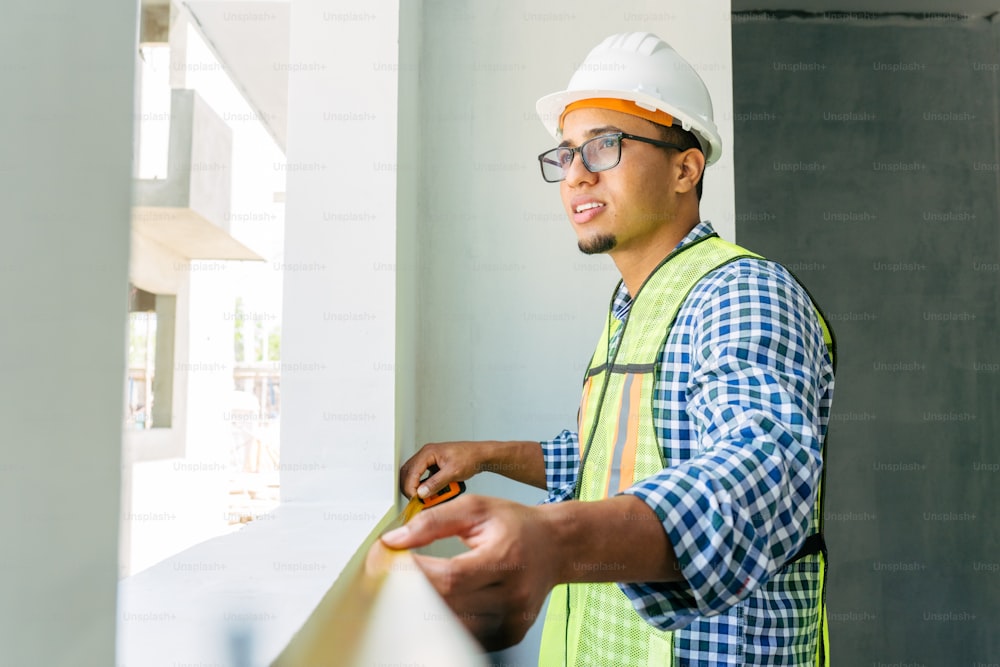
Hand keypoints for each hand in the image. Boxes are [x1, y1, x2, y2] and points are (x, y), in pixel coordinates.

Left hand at [380, 494, 557, 650]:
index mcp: (504, 558)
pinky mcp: (510, 633)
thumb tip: (395, 540)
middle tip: (396, 578)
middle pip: (449, 604)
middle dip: (414, 591)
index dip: (415, 574)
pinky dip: (449, 621)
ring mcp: (513, 618)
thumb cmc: (517, 525)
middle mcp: (513, 593)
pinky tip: (443, 604)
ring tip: (418, 589)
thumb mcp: (476, 508)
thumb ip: (433, 521)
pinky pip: (468, 636)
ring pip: (455, 625)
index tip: (391, 563)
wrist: (556, 546)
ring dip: (428, 609)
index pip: (451, 576)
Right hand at [399, 441, 485, 499]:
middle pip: (408, 473)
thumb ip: (436, 483)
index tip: (416, 499)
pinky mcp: (433, 466)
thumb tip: (422, 493)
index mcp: (428, 452)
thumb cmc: (470, 457)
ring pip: (413, 476)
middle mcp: (426, 455)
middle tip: (416, 500)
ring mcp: (429, 460)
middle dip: (410, 488)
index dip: (410, 487)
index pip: (411, 471)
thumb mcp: (453, 472)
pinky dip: (424, 486)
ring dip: (417, 488)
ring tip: (426, 498)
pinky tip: (431, 493)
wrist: (481, 455)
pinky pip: (422, 477)